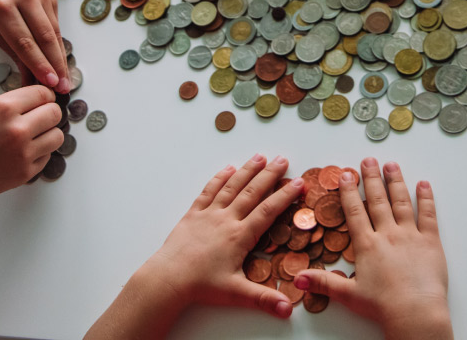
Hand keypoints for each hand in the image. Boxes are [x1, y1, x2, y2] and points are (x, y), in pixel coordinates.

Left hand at [0, 0, 69, 92]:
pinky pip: (56, 24)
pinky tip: (61, 59)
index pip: (24, 41)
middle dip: (55, 65)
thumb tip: (26, 72)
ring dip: (60, 58)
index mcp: (1, 6)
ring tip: (65, 79)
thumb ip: (7, 46)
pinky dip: (58, 43)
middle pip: (44, 38)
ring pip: (54, 32)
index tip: (47, 82)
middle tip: (62, 87)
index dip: (37, 64)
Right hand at [0, 85, 62, 228]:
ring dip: (48, 134)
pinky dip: (40, 153)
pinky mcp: (25, 172)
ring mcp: (23, 152)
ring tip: (34, 136)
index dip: (43, 97)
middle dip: (49, 113)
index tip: (41, 100)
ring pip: (57, 135)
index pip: (43, 93)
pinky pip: (47, 156)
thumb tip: (33, 103)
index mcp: (4, 108)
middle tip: (40, 118)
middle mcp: (17, 129)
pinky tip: (24, 152)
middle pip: (55, 113)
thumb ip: (9, 106)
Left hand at [141, 155, 304, 315]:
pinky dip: (219, 178)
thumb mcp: (236, 293)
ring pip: (232, 187)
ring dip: (247, 170)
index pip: (268, 211)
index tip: (299, 183)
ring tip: (260, 156)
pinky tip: (228, 169)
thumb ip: (264, 299)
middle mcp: (226, 220)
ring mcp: (209, 214)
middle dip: (270, 175)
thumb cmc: (201, 285)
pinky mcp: (193, 214)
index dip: (285, 196)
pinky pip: (209, 191)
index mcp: (240, 236)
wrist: (168, 279)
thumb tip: (288, 309)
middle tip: (284, 160)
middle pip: (252, 192)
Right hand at [295, 158, 450, 339]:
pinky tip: (424, 184)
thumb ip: (324, 283)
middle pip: (377, 201)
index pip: (354, 212)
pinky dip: (426, 198)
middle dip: (371, 178)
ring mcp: (410, 236)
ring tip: (391, 164)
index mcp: (367, 246)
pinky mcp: (431, 242)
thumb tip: (298, 279)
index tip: (345, 174)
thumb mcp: (349, 295)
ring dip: (395, 181)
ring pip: (401, 202)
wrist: (415, 313)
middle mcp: (388, 235)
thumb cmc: (383, 306)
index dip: (348, 192)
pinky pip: (428, 215)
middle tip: (368, 160)